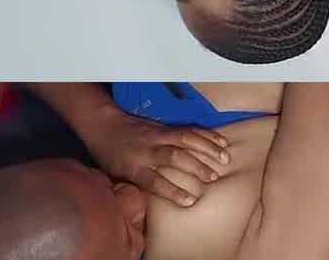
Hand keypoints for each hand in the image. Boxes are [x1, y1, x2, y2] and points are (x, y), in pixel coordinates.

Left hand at [86, 106, 230, 206]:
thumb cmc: (111, 155)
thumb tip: (157, 204)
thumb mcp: (118, 175)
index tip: (191, 200)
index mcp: (133, 166)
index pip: (154, 181)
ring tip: (224, 158)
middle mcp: (147, 150)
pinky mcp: (165, 126)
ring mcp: (157, 135)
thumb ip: (139, 185)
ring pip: (184, 138)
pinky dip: (206, 134)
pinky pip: (187, 128)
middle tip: (213, 177)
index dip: (173, 191)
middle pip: (173, 157)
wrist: (104, 125)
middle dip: (195, 166)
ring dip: (206, 147)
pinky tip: (220, 140)